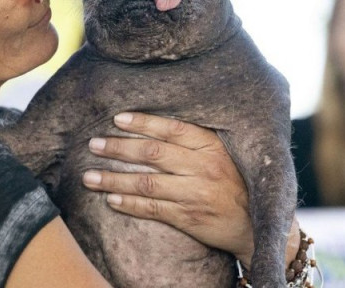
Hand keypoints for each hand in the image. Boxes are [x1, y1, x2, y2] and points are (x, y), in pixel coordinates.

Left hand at [81, 112, 253, 261]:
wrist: (255, 226)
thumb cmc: (235, 183)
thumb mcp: (223, 154)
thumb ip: (195, 140)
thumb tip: (153, 124)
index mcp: (212, 146)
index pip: (172, 129)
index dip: (143, 123)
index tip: (117, 119)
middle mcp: (204, 167)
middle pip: (154, 153)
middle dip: (119, 148)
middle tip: (94, 144)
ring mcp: (196, 193)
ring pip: (147, 182)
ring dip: (114, 178)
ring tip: (90, 176)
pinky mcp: (189, 218)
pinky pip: (153, 209)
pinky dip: (129, 203)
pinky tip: (111, 198)